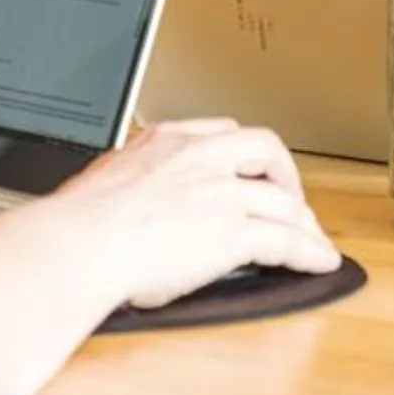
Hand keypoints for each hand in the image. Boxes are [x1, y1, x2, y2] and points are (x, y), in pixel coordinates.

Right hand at [50, 119, 340, 308]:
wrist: (78, 244)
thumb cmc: (74, 226)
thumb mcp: (103, 184)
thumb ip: (128, 187)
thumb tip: (125, 209)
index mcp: (162, 141)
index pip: (221, 132)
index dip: (243, 155)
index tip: (246, 172)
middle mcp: (199, 157)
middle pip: (266, 150)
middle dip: (284, 176)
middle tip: (289, 202)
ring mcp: (221, 193)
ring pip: (283, 199)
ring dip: (303, 221)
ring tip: (312, 239)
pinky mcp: (234, 232)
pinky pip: (287, 240)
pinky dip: (310, 251)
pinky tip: (319, 261)